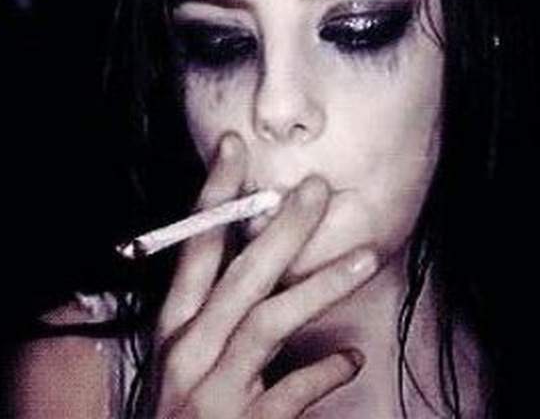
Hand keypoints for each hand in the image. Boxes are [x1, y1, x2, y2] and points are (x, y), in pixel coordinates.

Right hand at [137, 132, 378, 417]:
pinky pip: (292, 392)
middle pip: (240, 276)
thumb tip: (265, 259)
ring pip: (269, 322)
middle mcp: (187, 350)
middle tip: (318, 189)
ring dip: (320, 286)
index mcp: (174, 325)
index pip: (194, 248)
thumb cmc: (182, 410)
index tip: (233, 147)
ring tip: (366, 258)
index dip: (214, 195)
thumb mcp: (186, 356)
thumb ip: (216, 312)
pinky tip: (352, 358)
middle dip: (282, 228)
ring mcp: (211, 391)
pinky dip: (326, 371)